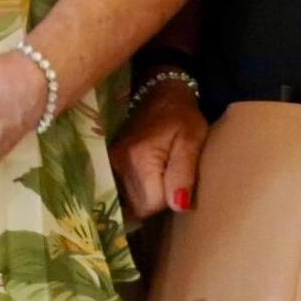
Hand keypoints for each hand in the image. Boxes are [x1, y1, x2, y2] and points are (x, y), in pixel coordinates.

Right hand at [114, 80, 206, 222]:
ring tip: (158, 181)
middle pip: (136, 207)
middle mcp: (118, 163)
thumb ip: (183, 174)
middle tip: (171, 182)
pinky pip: (118, 192)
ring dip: (144, 199)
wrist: (159, 94)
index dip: (169, 201)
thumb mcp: (192, 142)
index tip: (179, 184)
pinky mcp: (108, 163)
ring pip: (126, 202)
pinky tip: (143, 184)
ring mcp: (109, 163)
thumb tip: (178, 206)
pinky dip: (132, 194)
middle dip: (156, 202)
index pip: (151, 204)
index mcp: (140, 159)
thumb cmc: (182, 117)